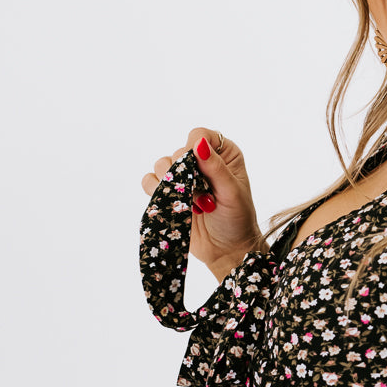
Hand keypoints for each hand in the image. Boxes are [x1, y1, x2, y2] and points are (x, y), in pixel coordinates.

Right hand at [141, 127, 265, 279]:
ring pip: (161, 165)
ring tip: (193, 205)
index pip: (199, 135)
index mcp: (223, 154)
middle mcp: (202, 161)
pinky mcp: (169, 192)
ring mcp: (184, 177)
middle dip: (186, 177)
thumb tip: (199, 145)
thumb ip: (215, 168)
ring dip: (173, 187)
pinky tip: (176, 206)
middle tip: (203, 198)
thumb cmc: (237, 221)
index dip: (194, 150)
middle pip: (177, 151)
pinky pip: (149, 182)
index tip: (198, 171)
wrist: (227, 250)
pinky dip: (157, 193)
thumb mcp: (231, 193)